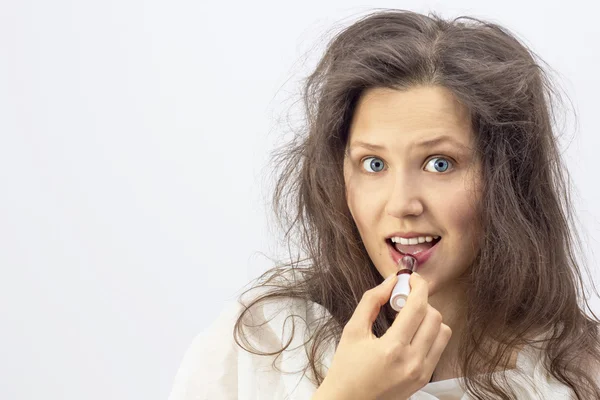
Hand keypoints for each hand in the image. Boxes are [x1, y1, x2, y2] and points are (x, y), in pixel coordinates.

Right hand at [315, 272, 451, 399]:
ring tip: (408, 319)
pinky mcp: (424, 379)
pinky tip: (411, 334)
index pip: (418, 308)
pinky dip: (430, 335)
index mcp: (392, 349)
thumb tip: (391, 281)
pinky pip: (439, 348)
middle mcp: (412, 362)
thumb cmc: (346, 367)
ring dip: (429, 319)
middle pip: (435, 318)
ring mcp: (421, 373)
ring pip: (443, 332)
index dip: (418, 287)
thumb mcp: (352, 330)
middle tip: (403, 300)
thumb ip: (371, 301)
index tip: (412, 278)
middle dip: (421, 302)